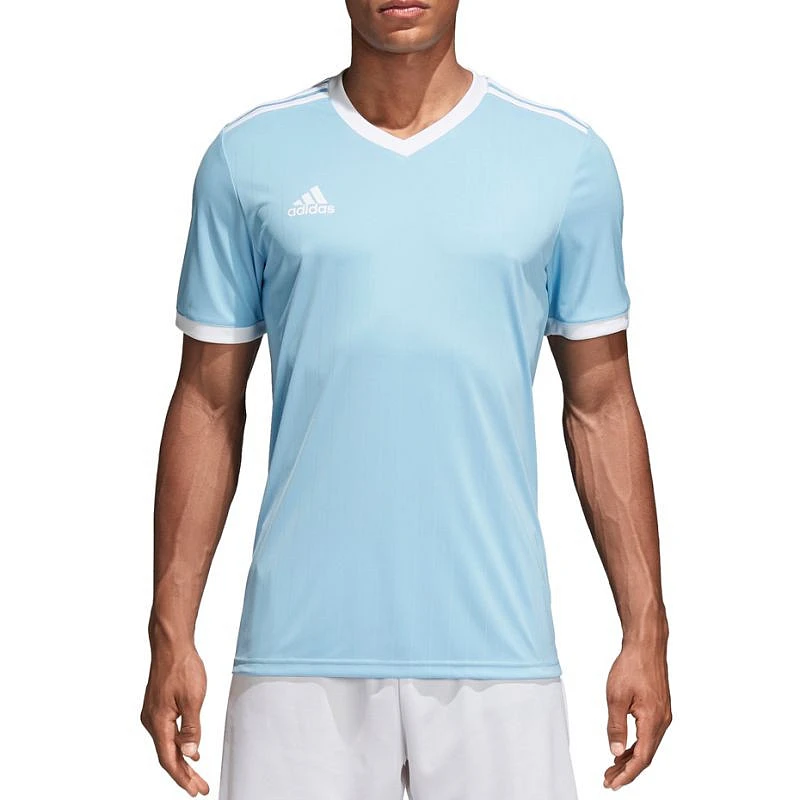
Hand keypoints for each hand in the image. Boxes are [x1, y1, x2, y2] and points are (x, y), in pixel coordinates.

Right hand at [140, 643, 209, 795]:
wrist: (171, 645)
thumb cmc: (182, 667)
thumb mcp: (193, 699)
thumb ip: (192, 729)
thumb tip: (190, 754)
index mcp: (158, 722)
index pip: (169, 759)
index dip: (182, 777)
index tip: (195, 789)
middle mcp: (151, 721)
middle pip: (167, 756)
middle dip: (184, 774)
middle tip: (200, 787)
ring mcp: (153, 714)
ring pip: (167, 745)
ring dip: (181, 760)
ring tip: (196, 775)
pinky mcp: (157, 706)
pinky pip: (167, 732)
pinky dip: (178, 744)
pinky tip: (189, 749)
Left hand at [603, 641, 671, 789]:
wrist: (646, 646)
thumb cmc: (631, 666)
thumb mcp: (615, 697)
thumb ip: (615, 726)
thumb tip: (615, 751)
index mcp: (653, 720)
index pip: (641, 758)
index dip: (627, 774)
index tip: (613, 784)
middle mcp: (662, 721)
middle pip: (645, 756)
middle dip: (627, 770)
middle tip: (608, 780)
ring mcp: (662, 716)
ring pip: (647, 746)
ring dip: (631, 759)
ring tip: (612, 768)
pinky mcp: (659, 709)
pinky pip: (648, 735)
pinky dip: (636, 745)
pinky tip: (623, 749)